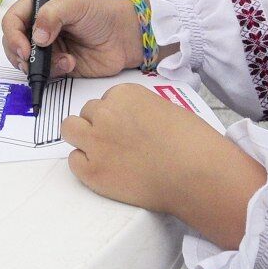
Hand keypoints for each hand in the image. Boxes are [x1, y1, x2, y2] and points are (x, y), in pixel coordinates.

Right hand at [1, 0, 144, 78]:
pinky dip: (54, 72)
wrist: (125, 37)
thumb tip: (37, 38)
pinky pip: (44, 74)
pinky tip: (71, 64)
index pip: (12, 20)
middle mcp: (39, 27)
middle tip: (32, 62)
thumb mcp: (75, 4)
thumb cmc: (101, 13)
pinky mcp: (57, 66)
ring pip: (26, 62)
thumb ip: (52, 14)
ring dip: (39, 65)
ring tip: (63, 61)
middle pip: (13, 44)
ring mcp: (47, 48)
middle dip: (20, 55)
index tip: (23, 48)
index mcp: (38, 7)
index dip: (12, 35)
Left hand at [62, 83, 264, 235]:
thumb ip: (137, 110)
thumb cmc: (191, 142)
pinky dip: (86, 166)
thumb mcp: (163, 109)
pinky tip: (107, 171)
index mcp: (124, 94)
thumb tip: (128, 121)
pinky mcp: (92, 171)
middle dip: (99, 126)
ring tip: (103, 153)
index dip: (116, 116)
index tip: (129, 130)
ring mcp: (96, 142)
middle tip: (120, 144)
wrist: (197, 174)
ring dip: (83, 138)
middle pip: (87, 113)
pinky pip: (73, 161)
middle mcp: (105, 113)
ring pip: (70, 129)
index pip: (106, 100)